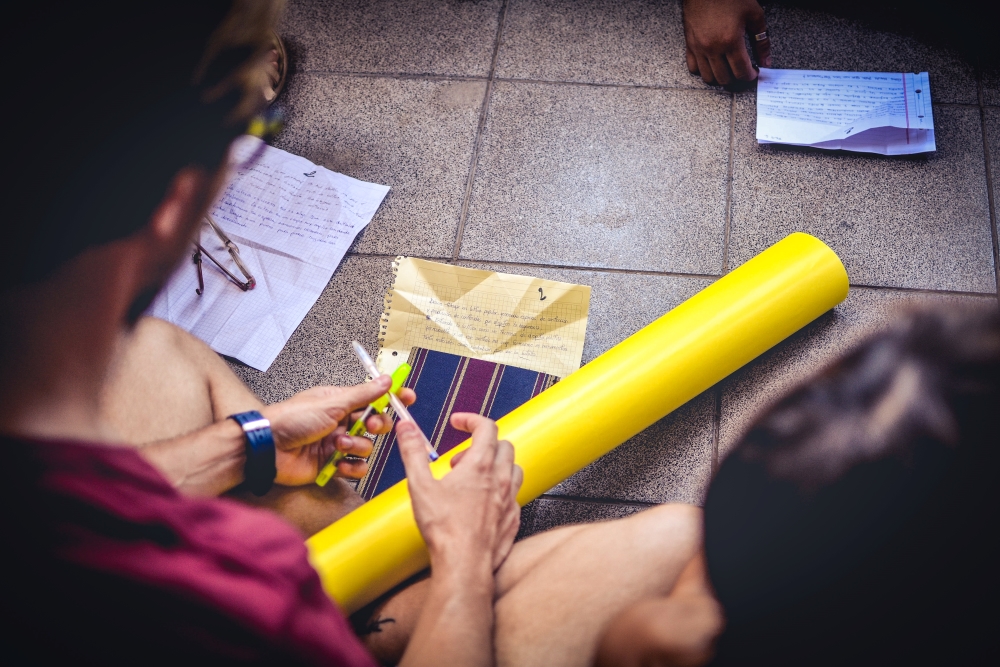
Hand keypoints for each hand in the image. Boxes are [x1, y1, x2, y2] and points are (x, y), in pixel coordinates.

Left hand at [260, 377, 416, 484]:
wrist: (268, 449)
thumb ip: (362, 394)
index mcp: (340, 402)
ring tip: (339, 445)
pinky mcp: (332, 465)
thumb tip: (385, 380)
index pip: (372, 396)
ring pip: (367, 447)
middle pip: (375, 423)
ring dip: (357, 447)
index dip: (391, 397)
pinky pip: (355, 467)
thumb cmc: (292, 419)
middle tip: (370, 425)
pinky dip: (351, 467)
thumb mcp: (331, 403)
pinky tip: (340, 464)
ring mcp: (337, 444)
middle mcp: (341, 422)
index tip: (407, 397)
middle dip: (377, 425)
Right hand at [397, 413, 522, 577]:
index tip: (459, 422)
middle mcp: (500, 479)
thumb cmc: (445, 529)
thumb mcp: (420, 485)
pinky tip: (483, 501)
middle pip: (503, 445)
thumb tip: (406, 429)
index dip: (472, 420)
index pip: (486, 428)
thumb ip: (413, 452)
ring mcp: (510, 499)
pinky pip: (514, 495)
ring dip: (496, 465)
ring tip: (474, 478)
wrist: (464, 564)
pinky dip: (501, 490)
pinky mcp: (513, 518)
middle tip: (459, 459)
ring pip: (513, 468)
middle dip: (482, 444)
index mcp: (479, 466)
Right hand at [683, 0, 770, 86]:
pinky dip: (703, 71)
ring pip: (708, 77)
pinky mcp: (689, 45)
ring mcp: (699, 48)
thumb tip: (766, 61)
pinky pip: (693, 68)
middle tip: (743, 71)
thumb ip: (762, 41)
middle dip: (737, 78)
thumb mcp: (754, 15)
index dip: (750, 76)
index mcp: (731, 40)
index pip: (741, 71)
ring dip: (720, 78)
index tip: (754, 73)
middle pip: (724, 78)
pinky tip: (712, 64)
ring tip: (728, 70)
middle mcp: (713, 48)